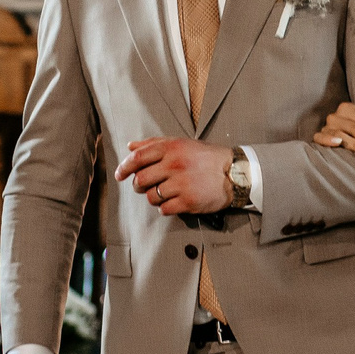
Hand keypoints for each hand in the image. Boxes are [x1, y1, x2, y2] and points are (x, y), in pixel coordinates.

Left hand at [117, 138, 233, 215]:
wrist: (234, 173)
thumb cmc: (206, 158)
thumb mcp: (181, 144)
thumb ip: (154, 144)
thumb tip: (130, 147)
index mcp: (171, 149)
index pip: (137, 158)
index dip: (124, 168)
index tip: (120, 175)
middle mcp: (174, 165)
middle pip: (141, 180)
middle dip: (139, 185)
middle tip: (147, 185)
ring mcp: (182, 184)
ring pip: (151, 197)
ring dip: (154, 197)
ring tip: (166, 193)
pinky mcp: (188, 201)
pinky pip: (164, 209)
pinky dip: (166, 208)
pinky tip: (174, 202)